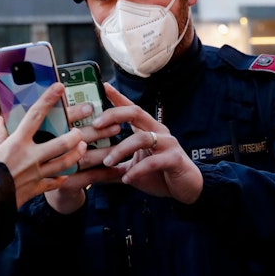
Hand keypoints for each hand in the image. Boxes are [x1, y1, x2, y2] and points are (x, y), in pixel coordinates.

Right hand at [0, 83, 86, 206]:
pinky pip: (55, 183)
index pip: (35, 115)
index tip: (59, 87)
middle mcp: (29, 157)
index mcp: (16, 142)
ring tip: (82, 147)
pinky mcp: (37, 188)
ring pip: (64, 163)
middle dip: (74, 136)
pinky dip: (62, 178)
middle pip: (61, 143)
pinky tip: (67, 174)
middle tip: (79, 131)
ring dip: (76, 155)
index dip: (48, 99)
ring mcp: (36, 174)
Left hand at [100, 84, 202, 202]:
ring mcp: (168, 144)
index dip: (117, 97)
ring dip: (121, 149)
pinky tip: (127, 179)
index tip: (102, 86)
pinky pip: (153, 161)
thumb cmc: (159, 174)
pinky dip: (137, 170)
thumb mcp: (132, 167)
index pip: (131, 108)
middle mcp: (158, 131)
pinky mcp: (174, 159)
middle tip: (95, 124)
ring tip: (107, 162)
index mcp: (148, 129)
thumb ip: (114, 165)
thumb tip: (88, 169)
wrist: (186, 188)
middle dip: (113, 115)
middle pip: (136, 113)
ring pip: (142, 138)